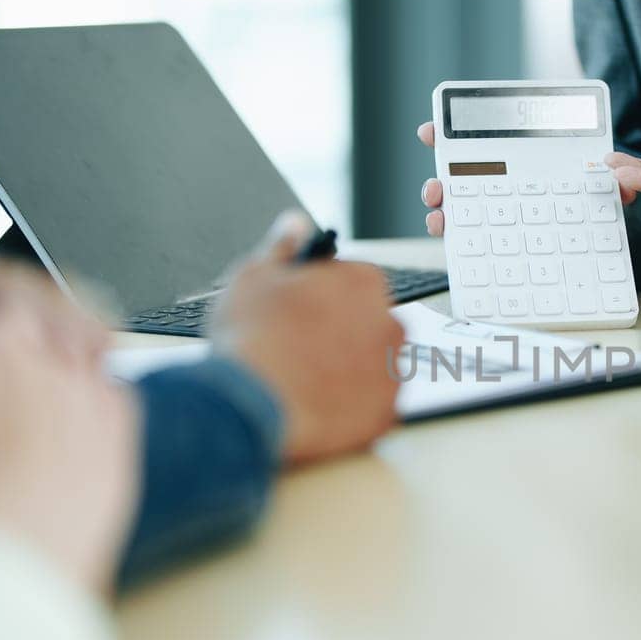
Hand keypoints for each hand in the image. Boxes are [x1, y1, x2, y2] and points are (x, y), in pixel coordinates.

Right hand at [211, 213, 406, 464]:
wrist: (248, 403)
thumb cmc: (252, 335)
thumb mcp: (255, 275)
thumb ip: (283, 246)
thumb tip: (297, 224)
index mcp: (365, 283)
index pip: (355, 282)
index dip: (324, 298)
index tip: (302, 312)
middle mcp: (391, 325)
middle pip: (368, 325)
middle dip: (342, 334)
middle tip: (300, 349)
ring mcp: (392, 374)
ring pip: (372, 367)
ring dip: (348, 371)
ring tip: (305, 381)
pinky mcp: (385, 416)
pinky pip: (369, 407)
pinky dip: (349, 408)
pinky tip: (317, 407)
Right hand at [414, 121, 635, 236]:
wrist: (591, 247)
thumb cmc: (589, 200)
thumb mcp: (602, 183)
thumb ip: (614, 179)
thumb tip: (623, 184)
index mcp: (513, 161)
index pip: (474, 143)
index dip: (445, 134)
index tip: (430, 132)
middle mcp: (495, 186)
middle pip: (454, 180)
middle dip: (437, 181)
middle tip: (437, 187)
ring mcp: (491, 215)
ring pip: (456, 210)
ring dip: (442, 211)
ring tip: (441, 216)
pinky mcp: (494, 242)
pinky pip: (470, 241)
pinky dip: (456, 240)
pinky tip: (452, 239)